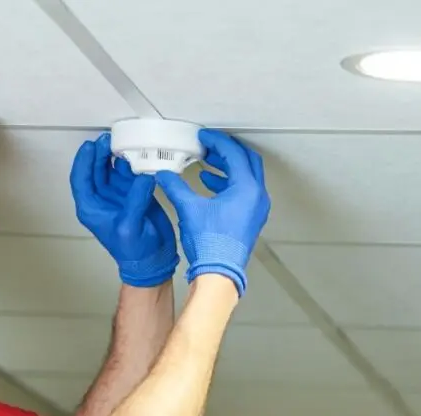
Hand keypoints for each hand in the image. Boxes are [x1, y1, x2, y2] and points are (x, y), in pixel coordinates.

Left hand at [70, 132, 179, 286]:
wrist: (154, 259)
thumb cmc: (135, 250)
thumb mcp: (130, 226)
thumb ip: (135, 199)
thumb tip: (143, 176)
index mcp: (91, 209)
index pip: (80, 180)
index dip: (83, 161)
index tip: (90, 145)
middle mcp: (101, 200)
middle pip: (95, 170)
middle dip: (99, 153)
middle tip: (108, 138)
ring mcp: (117, 195)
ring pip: (111, 169)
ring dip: (114, 155)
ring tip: (121, 141)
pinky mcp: (133, 193)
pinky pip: (129, 173)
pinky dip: (131, 163)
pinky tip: (136, 153)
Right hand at [154, 129, 269, 295]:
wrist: (219, 274)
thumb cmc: (210, 243)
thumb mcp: (188, 208)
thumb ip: (175, 187)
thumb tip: (162, 174)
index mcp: (247, 188)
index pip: (234, 153)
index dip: (217, 141)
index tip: (204, 136)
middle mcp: (257, 196)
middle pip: (247, 161)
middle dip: (227, 151)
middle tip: (209, 145)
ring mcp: (256, 208)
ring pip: (246, 176)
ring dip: (227, 167)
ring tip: (207, 163)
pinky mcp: (250, 219)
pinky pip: (244, 191)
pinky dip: (228, 184)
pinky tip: (209, 185)